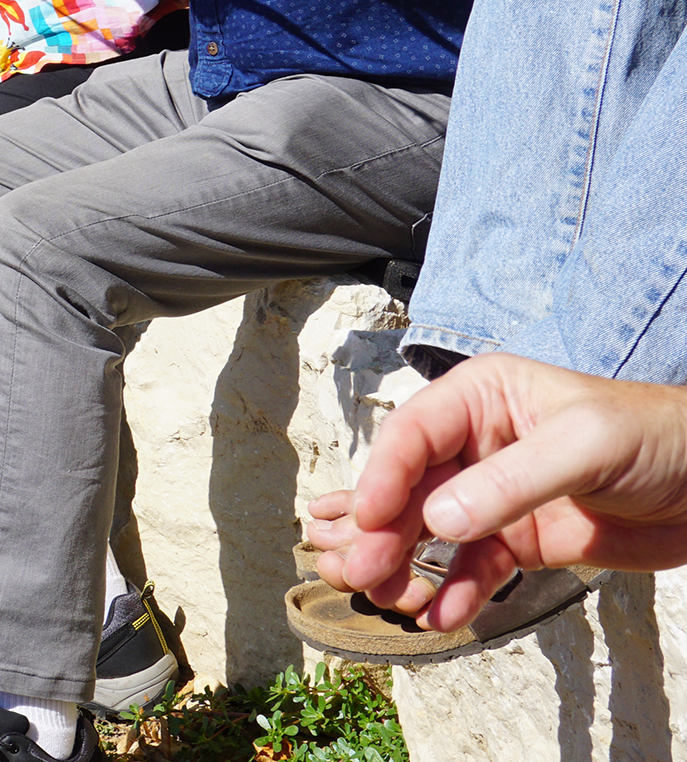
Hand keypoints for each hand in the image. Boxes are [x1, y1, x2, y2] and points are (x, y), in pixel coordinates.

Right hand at [305, 354, 686, 630]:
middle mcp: (476, 442)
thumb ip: (511, 482)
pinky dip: (455, 592)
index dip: (383, 476)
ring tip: (384, 597)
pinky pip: (474, 567)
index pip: (413, 433)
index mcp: (481, 397)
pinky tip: (440, 615)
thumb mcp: (583, 446)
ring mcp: (495, 494)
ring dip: (404, 565)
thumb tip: (439, 521)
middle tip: (357, 570)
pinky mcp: (519, 538)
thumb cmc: (656, 437)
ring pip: (431, 531)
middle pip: (410, 487)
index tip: (369, 521)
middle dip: (381, 530)